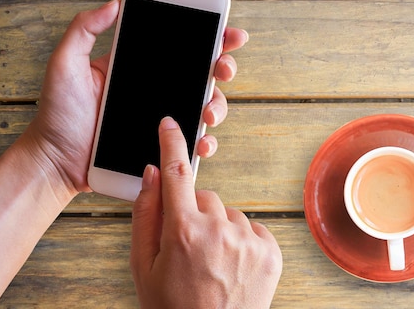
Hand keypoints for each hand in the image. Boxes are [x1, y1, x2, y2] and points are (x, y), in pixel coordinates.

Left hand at [21, 0, 244, 195]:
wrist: (55, 159)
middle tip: (222, 68)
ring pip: (206, 106)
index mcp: (142, 67)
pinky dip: (205, 143)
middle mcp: (158, 90)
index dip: (211, 38)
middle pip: (205, 74)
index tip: (228, 33)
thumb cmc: (58, 113)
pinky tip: (201, 143)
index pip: (182, 47)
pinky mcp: (164, 146)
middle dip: (224, 66)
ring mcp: (164, 119)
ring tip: (207, 112)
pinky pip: (192, 143)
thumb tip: (114, 4)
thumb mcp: (66, 63)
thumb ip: (84, 29)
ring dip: (217, 106)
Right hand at [131, 117, 282, 307]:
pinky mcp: (271, 251)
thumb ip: (145, 215)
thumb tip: (153, 173)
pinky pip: (252, 228)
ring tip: (212, 263)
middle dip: (194, 212)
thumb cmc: (172, 307)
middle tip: (188, 246)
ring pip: (229, 213)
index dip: (171, 142)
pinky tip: (231, 265)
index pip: (177, 172)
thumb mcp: (143, 267)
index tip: (170, 123)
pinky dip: (242, 240)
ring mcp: (248, 241)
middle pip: (205, 197)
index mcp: (182, 232)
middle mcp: (219, 230)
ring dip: (219, 228)